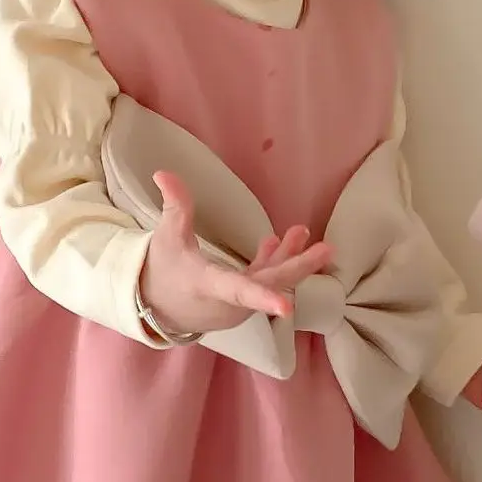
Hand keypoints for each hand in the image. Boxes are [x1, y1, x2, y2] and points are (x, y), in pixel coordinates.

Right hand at [138, 171, 334, 339]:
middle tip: (325, 249)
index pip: (236, 291)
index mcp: (208, 286)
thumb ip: (173, 207)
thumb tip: (163, 172)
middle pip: (268, 284)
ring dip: (288, 258)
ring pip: (269, 281)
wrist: (155, 308)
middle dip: (298, 266)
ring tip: (302, 232)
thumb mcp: (166, 238)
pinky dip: (272, 263)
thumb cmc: (162, 273)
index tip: (286, 308)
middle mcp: (229, 302)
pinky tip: (279, 241)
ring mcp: (238, 305)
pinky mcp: (240, 303)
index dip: (262, 298)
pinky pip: (262, 282)